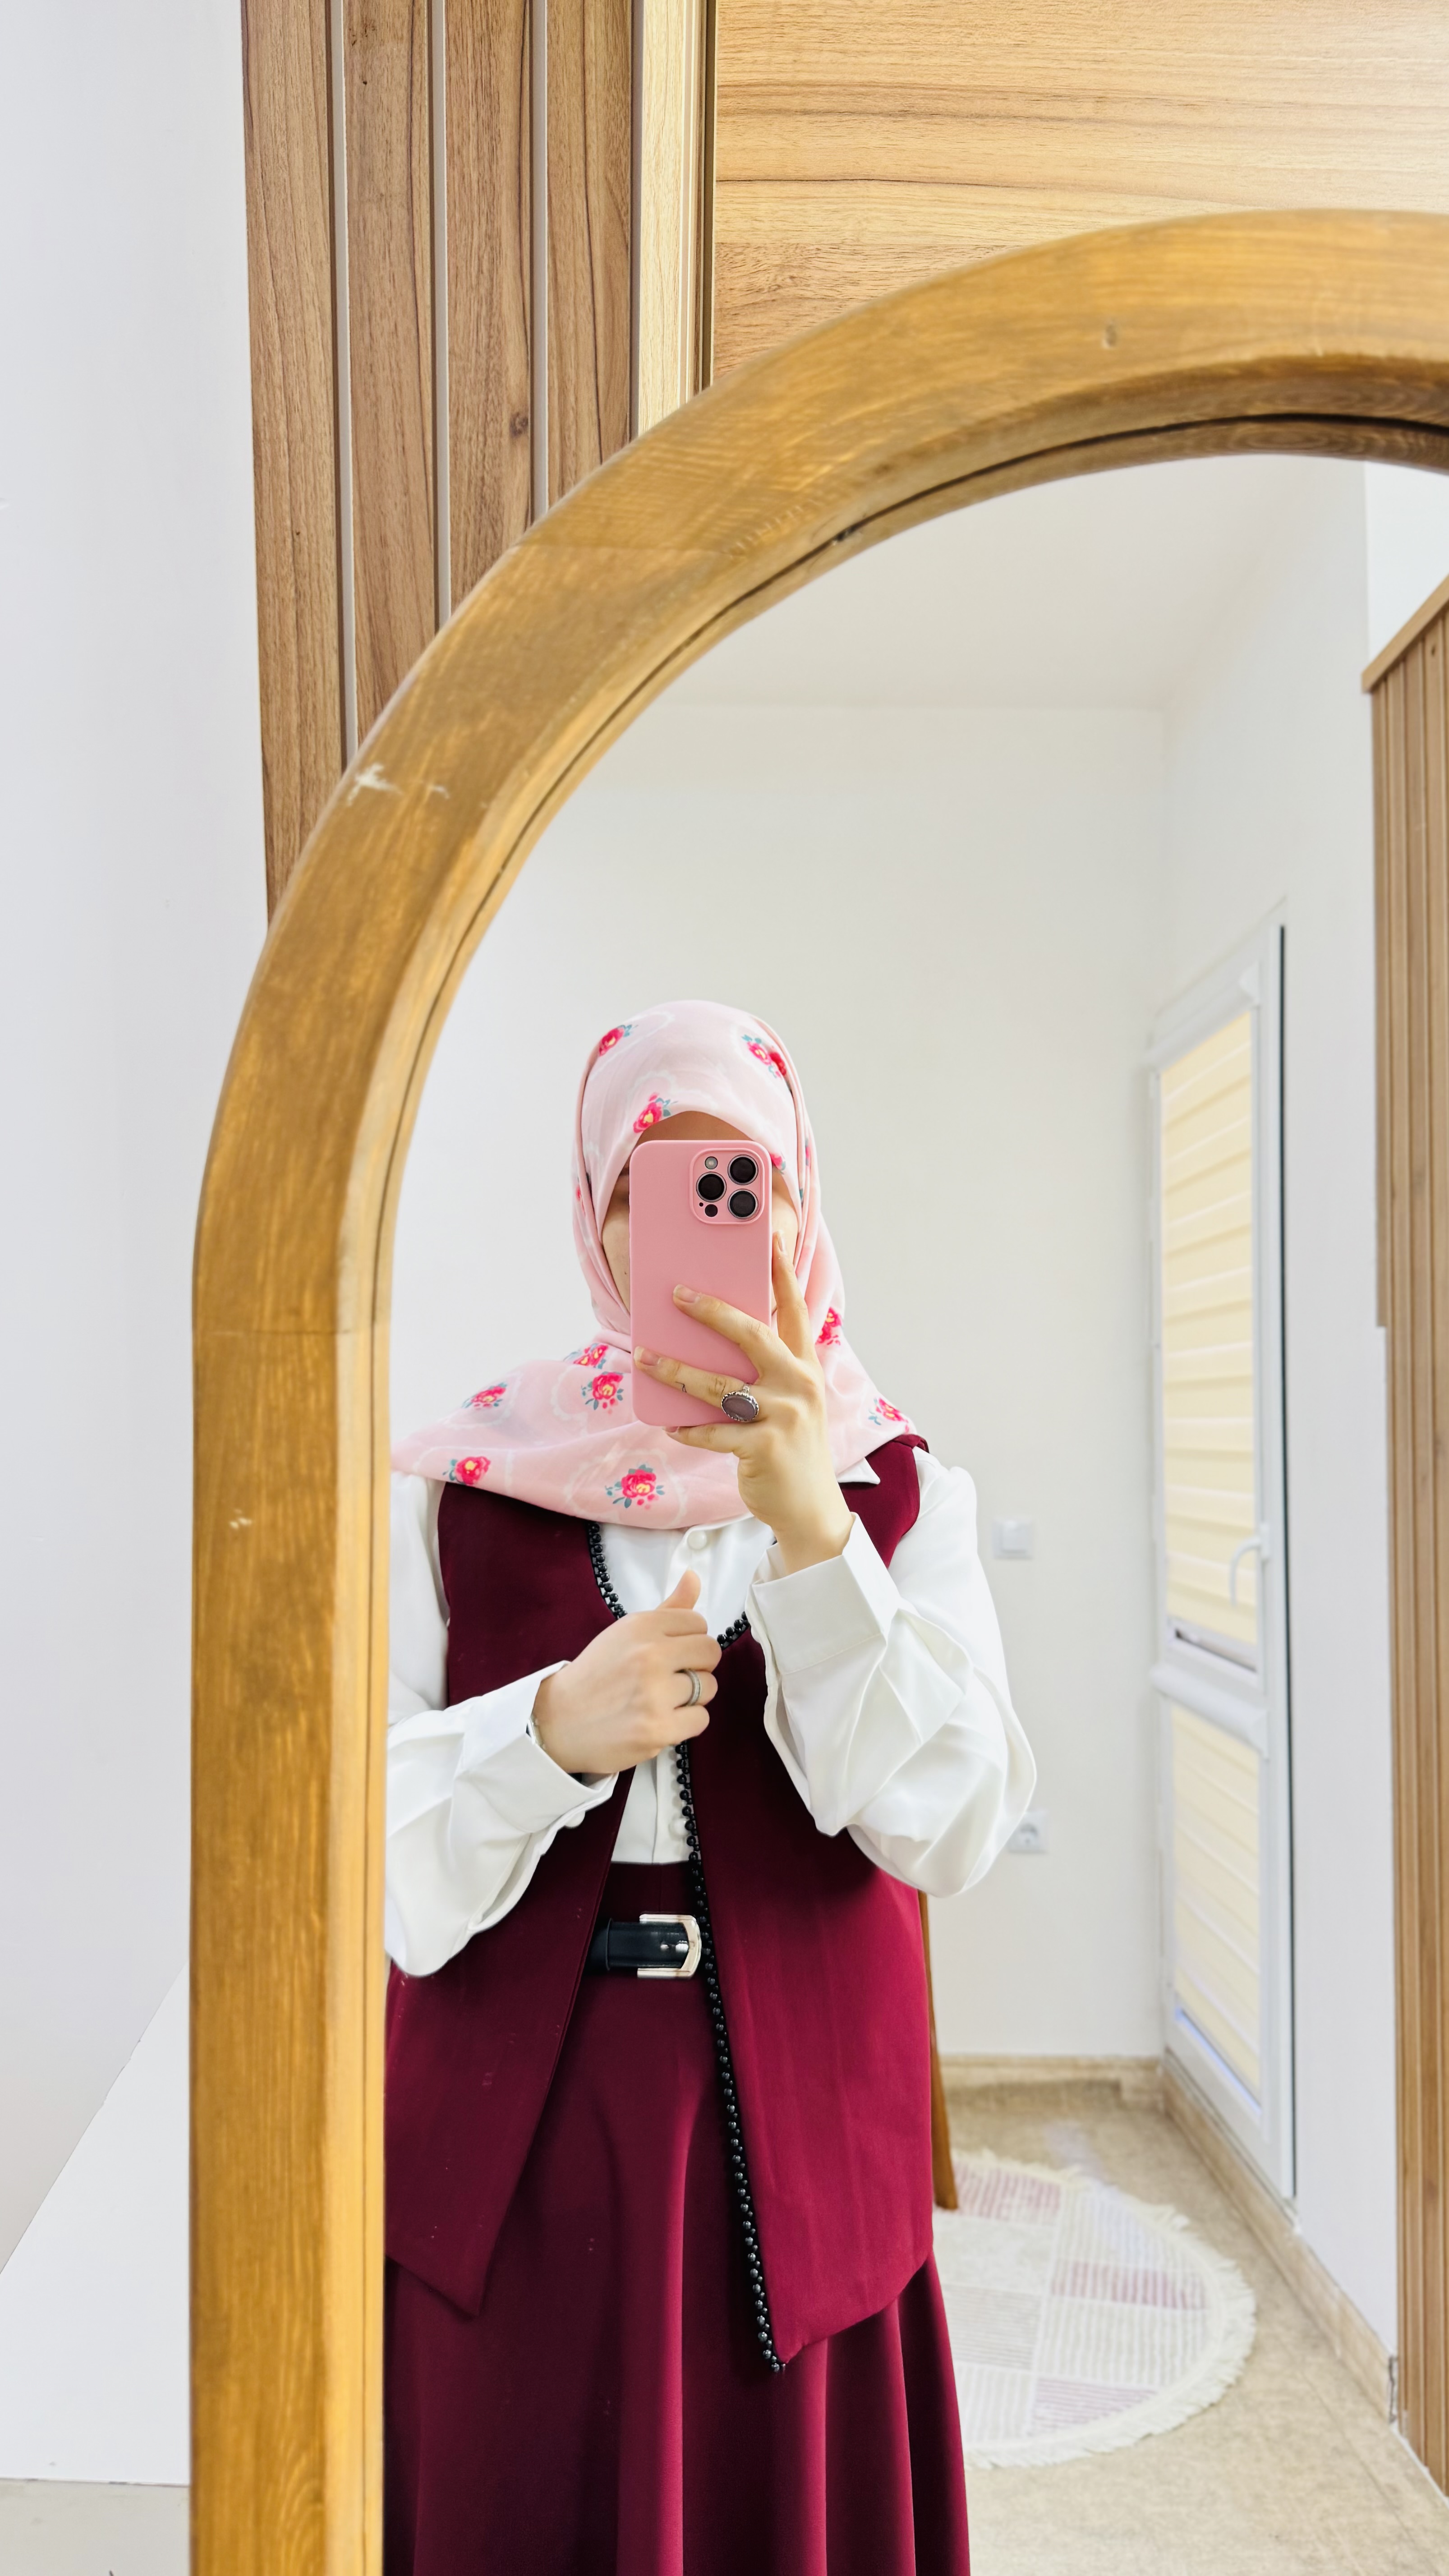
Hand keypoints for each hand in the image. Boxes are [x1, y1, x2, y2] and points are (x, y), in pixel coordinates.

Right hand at [532, 1571, 718, 1774]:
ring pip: (708, 1687)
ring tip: (662, 1700)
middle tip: (671, 1677)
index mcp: (641, 1626)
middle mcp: (649, 1655)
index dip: (688, 1640)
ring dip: (692, 1697)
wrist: (558, 1720)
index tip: (671, 1652)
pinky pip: (701, 1719)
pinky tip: (661, 1720)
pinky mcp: (658, 1729)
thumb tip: (693, 1576)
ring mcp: (654, 1694)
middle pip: (710, 1653)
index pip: (698, 1622)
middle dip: (697, 1666)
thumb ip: (667, 1609)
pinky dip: (685, 1723)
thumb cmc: (595, 1676)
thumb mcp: (625, 1633)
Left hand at [634, 1237, 853, 1574]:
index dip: (782, 1274)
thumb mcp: (789, 1403)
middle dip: (712, 1311)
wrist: (811, 1509)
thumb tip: (709, 1345)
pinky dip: (688, 1428)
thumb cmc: (791, 1448)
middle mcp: (798, 1385)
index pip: (794, 1311)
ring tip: (645, 1357)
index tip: (770, 1240)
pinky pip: (712, 1431)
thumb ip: (764, 1373)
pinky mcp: (763, 1447)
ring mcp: (782, 1416)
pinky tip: (670, 1425)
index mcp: (805, 1368)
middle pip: (752, 1335)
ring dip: (676, 1370)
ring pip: (719, 1385)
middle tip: (678, 1293)